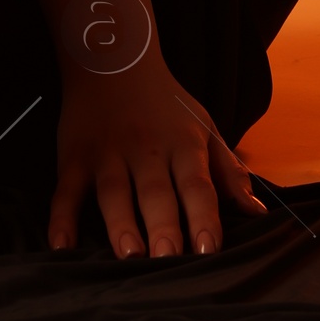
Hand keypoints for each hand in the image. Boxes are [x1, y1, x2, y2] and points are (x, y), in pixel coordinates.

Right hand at [47, 51, 269, 254]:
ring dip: (120, 224)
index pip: (198, 185)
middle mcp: (147, 150)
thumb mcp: (205, 128)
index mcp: (184, 145)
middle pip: (156, 192)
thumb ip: (230, 173)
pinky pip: (66, 191)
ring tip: (129, 256)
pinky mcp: (76, 157)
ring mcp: (109, 154)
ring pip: (114, 192)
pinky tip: (61, 246)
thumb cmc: (168, 106)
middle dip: (163, 226)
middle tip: (169, 260)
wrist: (117, 60)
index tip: (210, 250)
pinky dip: (61, 218)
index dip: (205, 216)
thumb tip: (257, 214)